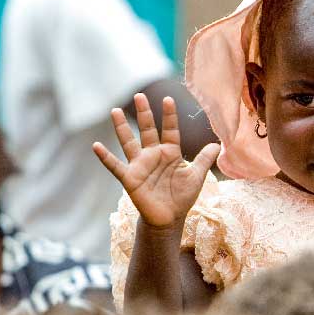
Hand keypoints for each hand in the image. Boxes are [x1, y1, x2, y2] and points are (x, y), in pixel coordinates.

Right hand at [94, 94, 220, 228]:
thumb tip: (218, 144)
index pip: (170, 129)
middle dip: (144, 113)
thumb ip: (204, 159)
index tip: (168, 98)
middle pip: (147, 130)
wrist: (169, 218)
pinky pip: (115, 166)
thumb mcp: (196, 176)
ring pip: (129, 142)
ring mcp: (140, 165)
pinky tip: (96, 146)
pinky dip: (105, 157)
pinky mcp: (130, 178)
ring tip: (115, 111)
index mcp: (170, 152)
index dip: (169, 115)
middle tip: (139, 95)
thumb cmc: (182, 196)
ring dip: (121, 128)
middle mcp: (153, 154)